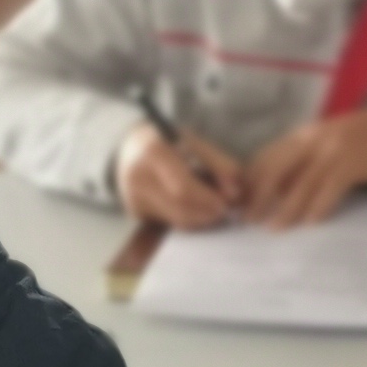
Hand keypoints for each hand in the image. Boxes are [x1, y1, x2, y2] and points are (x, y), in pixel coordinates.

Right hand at [114, 119, 241, 228]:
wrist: (130, 149)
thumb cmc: (169, 143)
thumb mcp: (195, 143)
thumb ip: (218, 164)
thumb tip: (236, 192)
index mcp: (153, 152)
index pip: (183, 188)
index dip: (208, 199)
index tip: (227, 202)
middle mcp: (138, 177)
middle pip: (181, 208)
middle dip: (209, 212)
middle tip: (226, 208)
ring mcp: (134, 198)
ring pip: (178, 220)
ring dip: (203, 218)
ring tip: (215, 206)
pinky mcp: (137, 214)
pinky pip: (172, 223)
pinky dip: (191, 219)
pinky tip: (198, 208)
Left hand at [240, 108, 366, 229]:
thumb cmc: (364, 139)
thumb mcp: (326, 143)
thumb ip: (303, 160)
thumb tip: (278, 189)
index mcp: (304, 134)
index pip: (268, 156)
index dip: (250, 179)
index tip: (240, 200)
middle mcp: (313, 139)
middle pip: (277, 168)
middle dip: (259, 195)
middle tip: (248, 218)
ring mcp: (333, 151)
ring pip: (301, 183)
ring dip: (285, 208)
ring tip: (274, 227)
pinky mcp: (353, 164)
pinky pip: (330, 188)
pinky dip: (318, 206)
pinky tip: (311, 222)